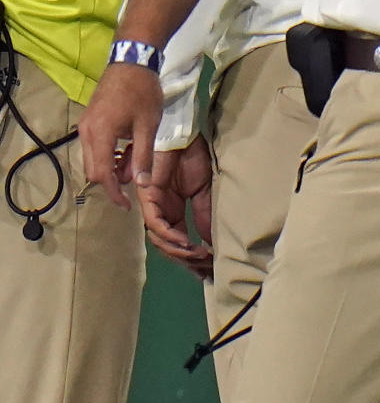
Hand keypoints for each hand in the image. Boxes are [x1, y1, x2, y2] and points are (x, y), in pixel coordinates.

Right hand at [78, 63, 163, 208]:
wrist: (132, 60)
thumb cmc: (143, 91)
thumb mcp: (148, 126)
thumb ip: (143, 156)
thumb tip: (141, 185)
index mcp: (100, 134)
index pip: (101, 174)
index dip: (113, 193)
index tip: (126, 205)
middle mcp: (86, 132)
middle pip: (92, 170)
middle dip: (112, 180)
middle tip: (134, 178)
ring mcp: (85, 125)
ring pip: (91, 159)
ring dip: (110, 167)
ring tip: (133, 161)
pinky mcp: (88, 119)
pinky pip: (92, 146)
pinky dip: (106, 154)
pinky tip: (125, 149)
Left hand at [137, 135, 213, 278]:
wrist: (185, 135)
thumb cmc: (193, 157)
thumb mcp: (203, 191)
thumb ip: (203, 215)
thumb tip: (208, 241)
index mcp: (171, 210)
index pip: (177, 240)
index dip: (190, 256)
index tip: (207, 266)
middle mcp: (159, 211)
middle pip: (166, 245)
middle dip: (184, 259)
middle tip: (204, 266)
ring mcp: (152, 205)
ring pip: (159, 239)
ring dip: (179, 250)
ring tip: (198, 255)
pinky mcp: (148, 197)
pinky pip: (156, 224)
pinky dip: (171, 236)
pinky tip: (187, 242)